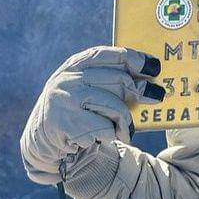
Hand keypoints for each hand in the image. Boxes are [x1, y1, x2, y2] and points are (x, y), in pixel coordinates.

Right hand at [19, 45, 165, 184]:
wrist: (41, 143)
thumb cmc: (74, 112)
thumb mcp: (83, 89)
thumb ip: (106, 80)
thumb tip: (146, 81)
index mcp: (73, 66)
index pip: (107, 55)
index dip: (133, 58)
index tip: (154, 65)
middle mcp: (68, 79)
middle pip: (117, 80)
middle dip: (141, 89)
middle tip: (157, 96)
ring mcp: (65, 100)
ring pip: (114, 106)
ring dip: (125, 121)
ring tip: (125, 130)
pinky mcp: (67, 124)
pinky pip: (105, 128)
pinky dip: (112, 136)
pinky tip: (107, 139)